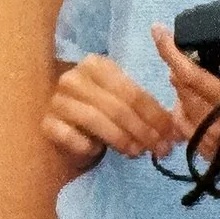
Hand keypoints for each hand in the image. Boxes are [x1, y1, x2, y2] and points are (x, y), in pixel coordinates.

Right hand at [43, 54, 184, 168]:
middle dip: (143, 130)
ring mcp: (57, 100)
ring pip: (96, 120)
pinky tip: (96, 151)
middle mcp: (74, 77)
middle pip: (117, 106)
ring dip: (121, 140)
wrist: (66, 133)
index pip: (132, 92)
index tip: (170, 135)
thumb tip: (172, 130)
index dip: (155, 115)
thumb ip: (144, 111)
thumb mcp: (122, 106)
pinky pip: (70, 136)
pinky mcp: (46, 123)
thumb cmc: (100, 117)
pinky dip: (87, 146)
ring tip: (136, 153)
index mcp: (97, 65)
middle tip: (159, 149)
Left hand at [153, 5, 219, 199]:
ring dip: (178, 91)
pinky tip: (191, 103)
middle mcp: (219, 128)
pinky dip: (183, 116)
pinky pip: (189, 135)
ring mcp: (216, 146)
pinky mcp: (218, 158)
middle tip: (179, 47)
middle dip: (175, 67)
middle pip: (181, 93)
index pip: (191, 76)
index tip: (158, 31)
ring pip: (182, 115)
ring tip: (184, 72)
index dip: (171, 53)